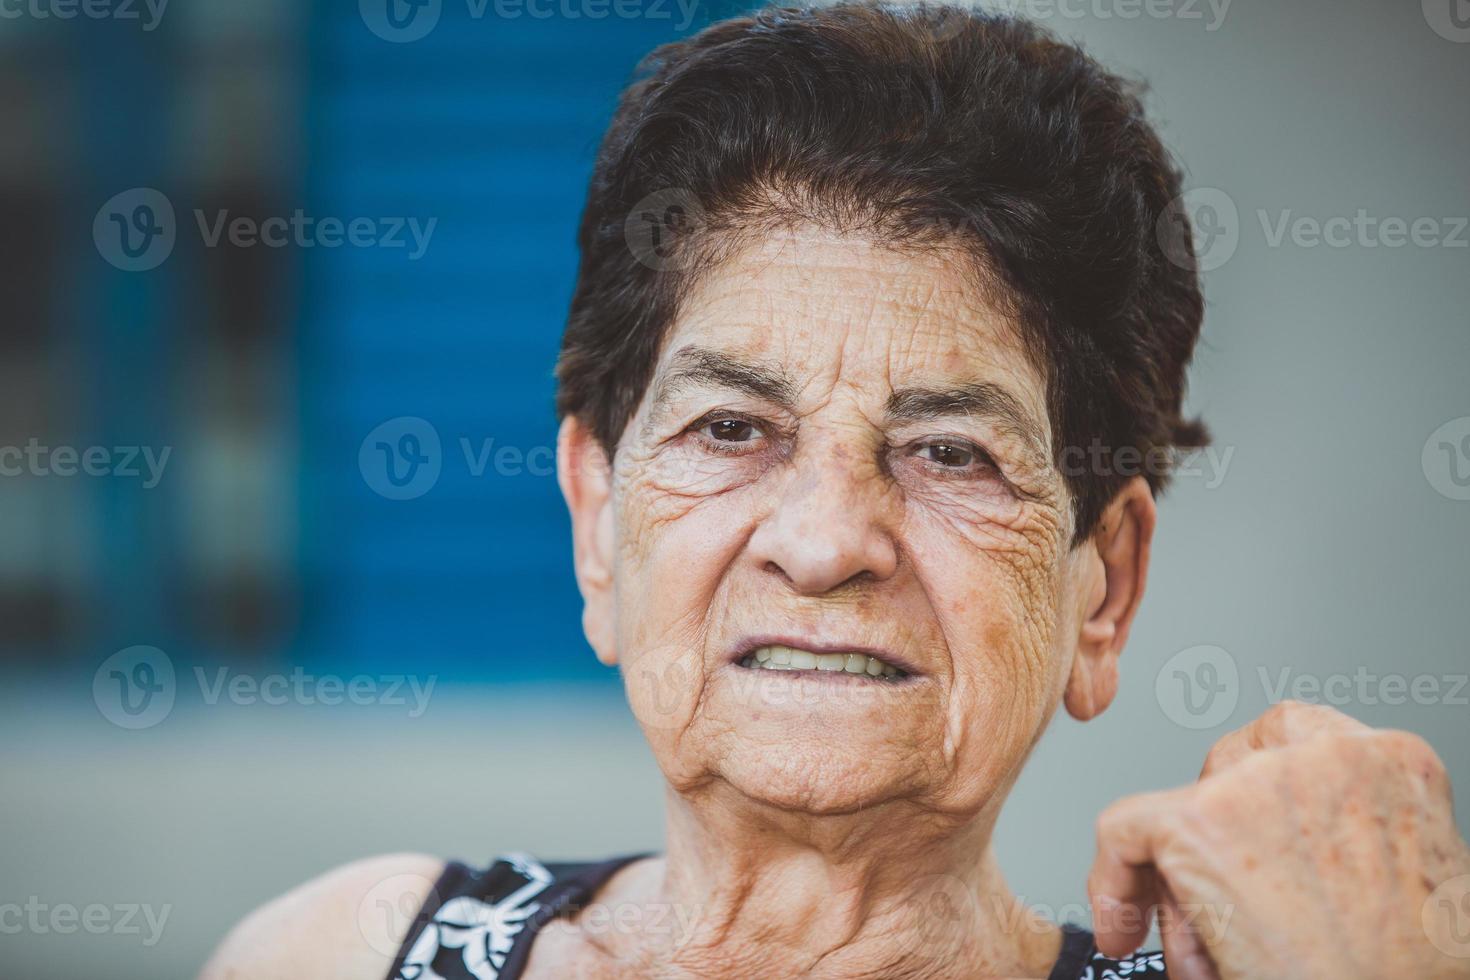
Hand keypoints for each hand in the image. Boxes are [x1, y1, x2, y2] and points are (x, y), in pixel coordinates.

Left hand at [1087, 701, 1469, 978]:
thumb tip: (1280, 842)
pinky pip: (1124, 832)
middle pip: (1228, 771)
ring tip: (1212, 942)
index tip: (1239, 831)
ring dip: (1183, 879)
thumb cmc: (1402, 967)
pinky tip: (1124, 926)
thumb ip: (1347, 829)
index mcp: (1392, 763)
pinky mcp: (1199, 821)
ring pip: (1182, 810)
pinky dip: (1112, 882)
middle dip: (1213, 836)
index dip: (1251, 789)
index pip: (1291, 736)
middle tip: (1220, 900)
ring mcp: (1261, 783)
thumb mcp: (1403, 872)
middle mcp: (1329, 757)